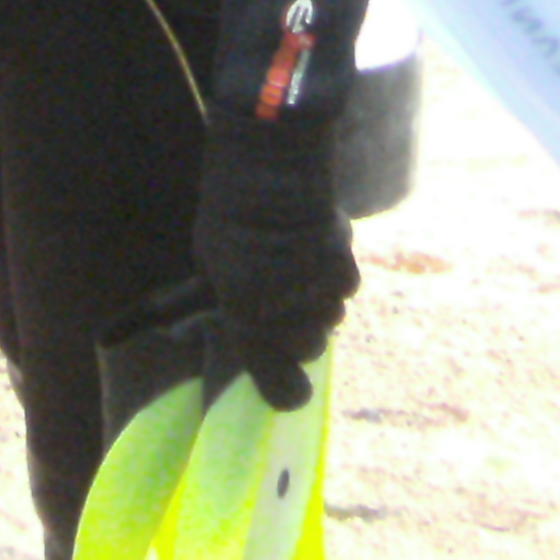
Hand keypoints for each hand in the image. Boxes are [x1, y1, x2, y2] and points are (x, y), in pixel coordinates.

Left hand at [193, 101, 357, 409]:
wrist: (270, 168)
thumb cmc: (228, 214)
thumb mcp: (213, 266)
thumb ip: (231, 304)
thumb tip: (239, 320)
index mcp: (248, 318)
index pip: (283, 388)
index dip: (286, 391)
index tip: (288, 387)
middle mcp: (289, 315)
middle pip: (308, 349)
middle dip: (295, 333)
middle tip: (281, 302)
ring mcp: (321, 292)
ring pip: (329, 318)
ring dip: (315, 303)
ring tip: (297, 268)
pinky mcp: (347, 266)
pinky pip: (344, 287)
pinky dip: (332, 275)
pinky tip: (316, 248)